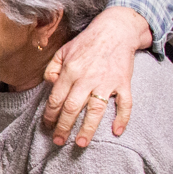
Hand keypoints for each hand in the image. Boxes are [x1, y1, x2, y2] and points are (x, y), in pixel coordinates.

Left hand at [42, 7, 151, 146]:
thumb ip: (52, 68)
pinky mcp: (123, 83)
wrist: (116, 30)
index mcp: (70, 71)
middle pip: (72, 108)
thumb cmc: (87, 42)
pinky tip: (116, 131)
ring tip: (81, 143)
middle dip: (63, 127)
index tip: (48, 126)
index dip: (50, 115)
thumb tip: (49, 85)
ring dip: (87, 128)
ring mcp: (107, 82)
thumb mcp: (63, 51)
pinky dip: (122, 118)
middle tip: (59, 141)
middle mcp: (87, 78)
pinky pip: (125, 104)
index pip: (56, 99)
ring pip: (95, 110)